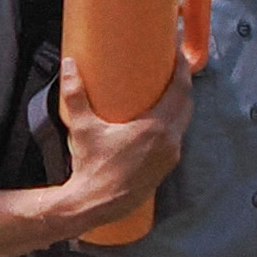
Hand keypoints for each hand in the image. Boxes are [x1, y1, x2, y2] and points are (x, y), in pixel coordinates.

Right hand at [53, 43, 195, 232]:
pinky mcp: (167, 166)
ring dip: (179, 104)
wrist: (97, 203)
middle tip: (172, 67)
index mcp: (156, 128)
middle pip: (186, 104)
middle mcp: (170, 141)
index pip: (179, 91)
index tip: (178, 53)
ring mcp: (171, 155)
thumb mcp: (82, 127)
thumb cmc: (91, 165)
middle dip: (182, 83)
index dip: (182, 69)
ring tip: (167, 89)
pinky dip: (174, 123)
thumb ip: (75, 94)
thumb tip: (70, 64)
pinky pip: (177, 137)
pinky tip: (162, 118)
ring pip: (183, 121)